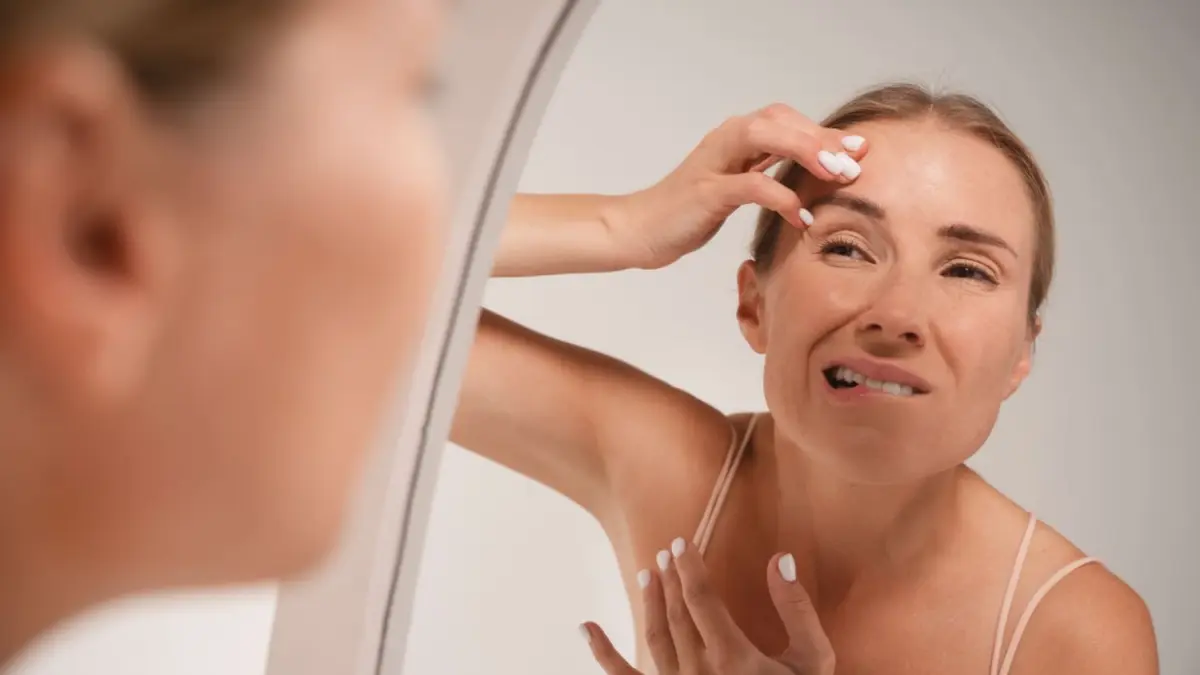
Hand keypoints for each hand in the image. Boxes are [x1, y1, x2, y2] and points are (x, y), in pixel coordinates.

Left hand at [581, 538, 834, 674]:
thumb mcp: (812, 660)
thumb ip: (796, 610)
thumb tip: (780, 559)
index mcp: (732, 658)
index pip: (701, 599)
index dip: (690, 567)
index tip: (682, 543)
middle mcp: (698, 672)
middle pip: (676, 614)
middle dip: (671, 579)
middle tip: (666, 554)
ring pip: (655, 638)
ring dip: (649, 603)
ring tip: (647, 575)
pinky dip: (602, 653)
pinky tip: (586, 628)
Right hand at [608, 103, 868, 269]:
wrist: (639, 229)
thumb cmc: (687, 212)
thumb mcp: (733, 188)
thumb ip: (764, 174)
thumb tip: (809, 177)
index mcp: (734, 138)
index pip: (787, 120)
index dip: (824, 131)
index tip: (859, 148)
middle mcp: (725, 141)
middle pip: (780, 120)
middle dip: (822, 138)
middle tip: (857, 161)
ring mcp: (714, 163)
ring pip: (765, 137)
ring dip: (806, 152)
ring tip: (837, 175)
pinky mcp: (706, 191)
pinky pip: (750, 185)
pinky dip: (781, 197)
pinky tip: (802, 217)